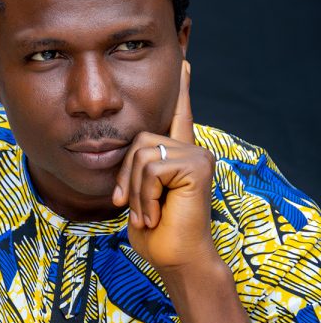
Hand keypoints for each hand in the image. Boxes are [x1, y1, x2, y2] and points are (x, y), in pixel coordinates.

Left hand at [112, 60, 217, 273]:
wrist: (176, 260)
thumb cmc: (157, 236)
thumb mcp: (138, 197)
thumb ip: (137, 171)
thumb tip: (130, 149)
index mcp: (179, 157)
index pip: (179, 116)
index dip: (180, 89)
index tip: (184, 61)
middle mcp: (192, 150)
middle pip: (138, 141)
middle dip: (125, 178)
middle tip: (133, 209)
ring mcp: (197, 156)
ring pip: (141, 156)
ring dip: (134, 192)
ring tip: (148, 215)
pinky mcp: (197, 166)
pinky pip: (151, 169)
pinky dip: (145, 197)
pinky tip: (157, 216)